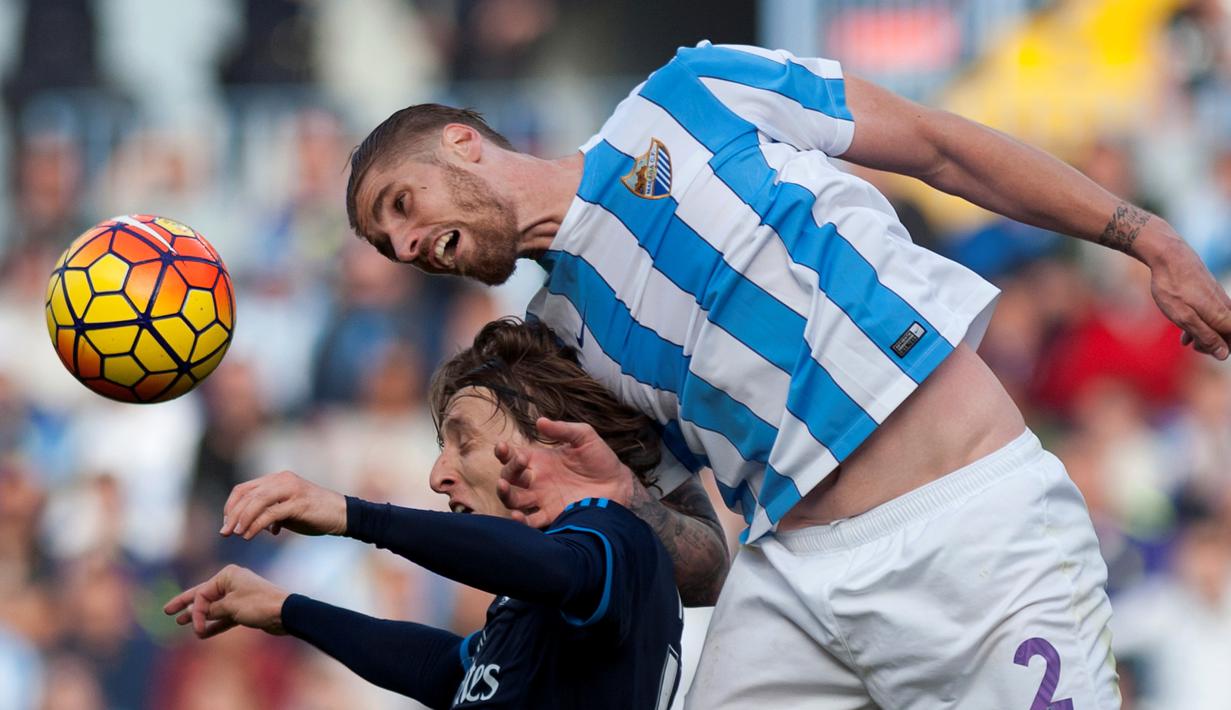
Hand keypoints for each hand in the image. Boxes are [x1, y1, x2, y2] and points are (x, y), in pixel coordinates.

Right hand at [163, 565, 288, 638]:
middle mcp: (232, 582)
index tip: (196, 627)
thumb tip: (196, 613)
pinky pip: (224, 617)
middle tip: (167, 611)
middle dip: (187, 605)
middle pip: (204, 596)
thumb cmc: (258, 604)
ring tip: (180, 623)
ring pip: (214, 608)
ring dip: (200, 617)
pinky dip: (215, 625)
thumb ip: (211, 610)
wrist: (285, 613)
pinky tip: (203, 634)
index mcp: (227, 575)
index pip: (202, 593)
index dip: (195, 612)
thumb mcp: (230, 607)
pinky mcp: (244, 610)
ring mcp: (238, 596)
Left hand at [221, 470, 346, 539]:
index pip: (244, 489)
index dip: (230, 506)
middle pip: (247, 495)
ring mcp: (291, 490)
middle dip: (232, 515)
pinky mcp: (298, 503)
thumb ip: (269, 512)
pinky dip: (256, 525)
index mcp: (277, 479)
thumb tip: (249, 527)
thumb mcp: (287, 510)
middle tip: (225, 532)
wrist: (341, 514)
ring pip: (257, 501)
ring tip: (235, 534)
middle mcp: (282, 480)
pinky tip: (250, 535)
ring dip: (242, 519)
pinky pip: (270, 513)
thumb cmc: (314, 513)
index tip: (226, 523)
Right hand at [496, 418, 635, 528]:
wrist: (619, 484)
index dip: (503, 452)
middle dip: (507, 470)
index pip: (513, 456)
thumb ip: (563, 429)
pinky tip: (516, 515)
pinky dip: (520, 521)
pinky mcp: (552, 516)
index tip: (502, 447)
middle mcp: (537, 480)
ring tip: (504, 487)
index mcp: (540, 460)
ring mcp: (543, 499)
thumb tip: (540, 421)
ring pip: (514, 500)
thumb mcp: (584, 436)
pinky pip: (531, 521)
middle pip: (510, 478)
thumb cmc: (601, 458)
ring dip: (504, 494)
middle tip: (519, 463)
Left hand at [1146, 235, 1230, 359]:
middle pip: (1226, 335)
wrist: (1169, 256)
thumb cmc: (1174, 289)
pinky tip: (1184, 332)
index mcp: (1223, 316)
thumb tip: (1224, 354)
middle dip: (1210, 344)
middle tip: (1192, 345)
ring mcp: (1219, 299)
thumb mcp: (1184, 318)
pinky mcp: (1210, 294)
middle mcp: (1226, 307)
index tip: (1200, 347)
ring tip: (1185, 340)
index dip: (1219, 350)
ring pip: (1216, 324)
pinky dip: (1199, 324)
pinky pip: (1210, 314)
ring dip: (1203, 334)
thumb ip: (1205, 336)